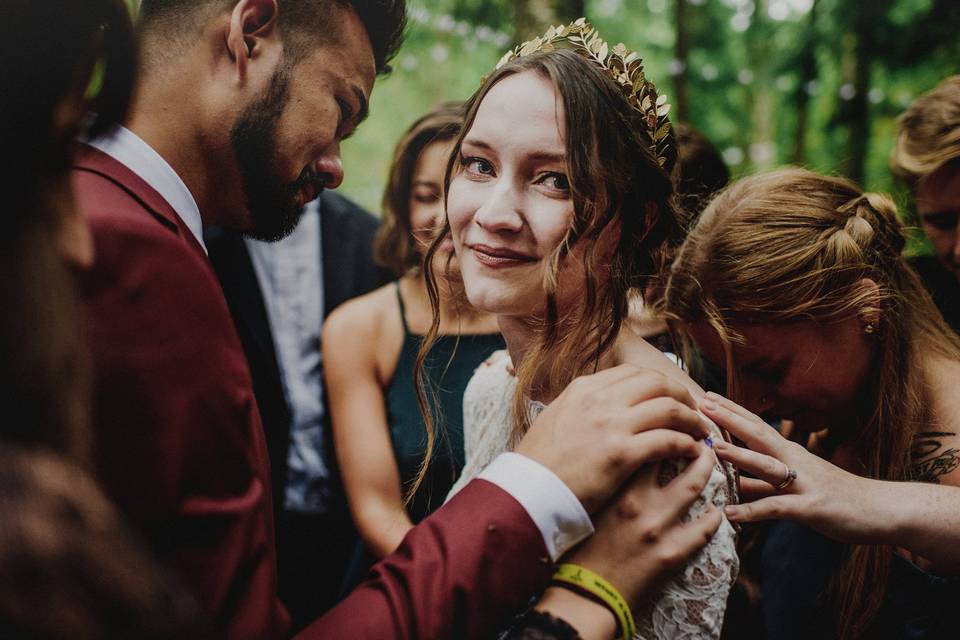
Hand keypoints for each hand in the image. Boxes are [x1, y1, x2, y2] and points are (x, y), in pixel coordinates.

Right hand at [516, 365, 711, 512]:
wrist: (528, 490)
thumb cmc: (539, 461)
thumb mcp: (556, 417)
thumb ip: (582, 404)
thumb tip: (601, 399)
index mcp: (584, 389)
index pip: (634, 373)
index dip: (660, 384)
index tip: (672, 397)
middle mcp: (599, 400)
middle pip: (657, 384)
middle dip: (683, 396)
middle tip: (695, 411)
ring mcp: (611, 425)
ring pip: (669, 409)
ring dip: (691, 419)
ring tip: (700, 432)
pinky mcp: (622, 454)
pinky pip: (668, 440)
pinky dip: (686, 444)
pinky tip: (691, 452)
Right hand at [564, 441, 722, 607]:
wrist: (585, 593)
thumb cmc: (579, 546)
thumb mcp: (585, 503)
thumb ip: (599, 477)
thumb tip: (610, 451)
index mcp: (613, 488)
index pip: (642, 443)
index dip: (659, 427)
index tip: (668, 420)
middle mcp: (637, 502)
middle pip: (673, 456)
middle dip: (690, 441)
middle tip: (699, 434)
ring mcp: (658, 527)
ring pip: (694, 486)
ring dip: (706, 469)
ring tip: (711, 460)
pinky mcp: (673, 553)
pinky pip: (704, 528)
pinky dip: (713, 516)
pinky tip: (716, 511)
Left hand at [700, 392, 884, 543]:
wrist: (880, 510)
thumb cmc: (835, 495)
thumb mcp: (794, 484)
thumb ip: (762, 483)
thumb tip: (731, 480)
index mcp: (789, 453)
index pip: (756, 426)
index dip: (731, 411)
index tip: (705, 396)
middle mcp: (794, 461)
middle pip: (758, 434)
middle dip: (729, 419)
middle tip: (702, 403)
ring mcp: (803, 482)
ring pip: (767, 466)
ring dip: (740, 456)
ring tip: (714, 448)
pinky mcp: (810, 507)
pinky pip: (777, 508)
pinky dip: (753, 511)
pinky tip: (730, 514)